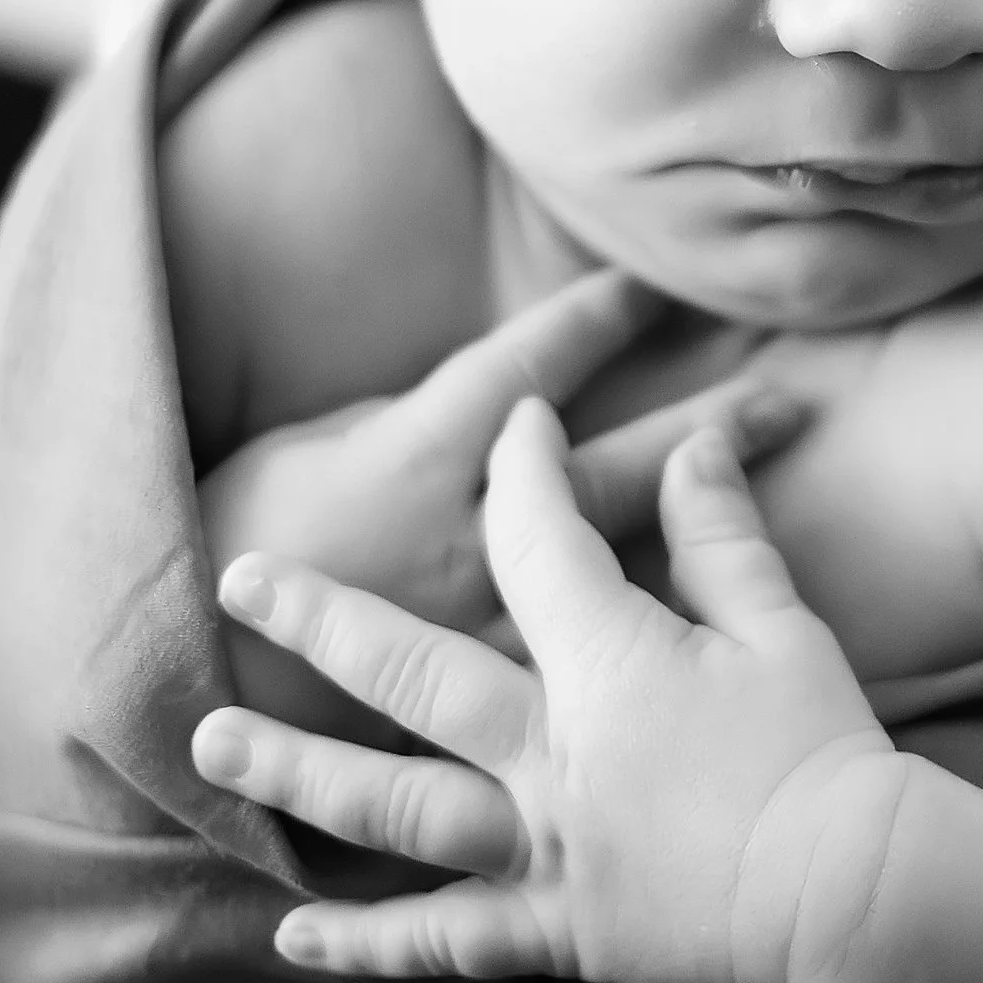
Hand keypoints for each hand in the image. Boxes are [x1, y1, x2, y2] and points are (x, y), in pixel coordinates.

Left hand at [193, 403, 904, 982]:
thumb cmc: (822, 753)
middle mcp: (547, 751)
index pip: (539, 538)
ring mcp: (541, 845)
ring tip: (210, 748)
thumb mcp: (780, 625)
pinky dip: (367, 940)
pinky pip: (443, 936)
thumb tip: (700, 444)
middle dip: (318, 619)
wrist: (847, 894)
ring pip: (390, 805)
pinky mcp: (554, 929)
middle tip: (236, 579)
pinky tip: (294, 932)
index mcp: (608, 662)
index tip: (514, 423)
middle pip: (409, 669)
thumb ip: (723, 533)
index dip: (526, 467)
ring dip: (295, 773)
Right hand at [200, 268, 805, 736]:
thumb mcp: (319, 446)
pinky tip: (732, 633)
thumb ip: (421, 423)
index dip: (594, 321)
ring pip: (624, 574)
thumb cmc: (241, 534)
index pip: (528, 371)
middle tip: (795, 399)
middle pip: (616, 475)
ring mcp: (488, 623)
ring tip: (782, 514)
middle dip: (707, 434)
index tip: (656, 285)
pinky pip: (588, 664)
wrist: (187, 670)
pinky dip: (661, 645)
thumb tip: (506, 407)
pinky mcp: (489, 697)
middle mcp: (471, 537)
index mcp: (419, 456)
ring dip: (708, 535)